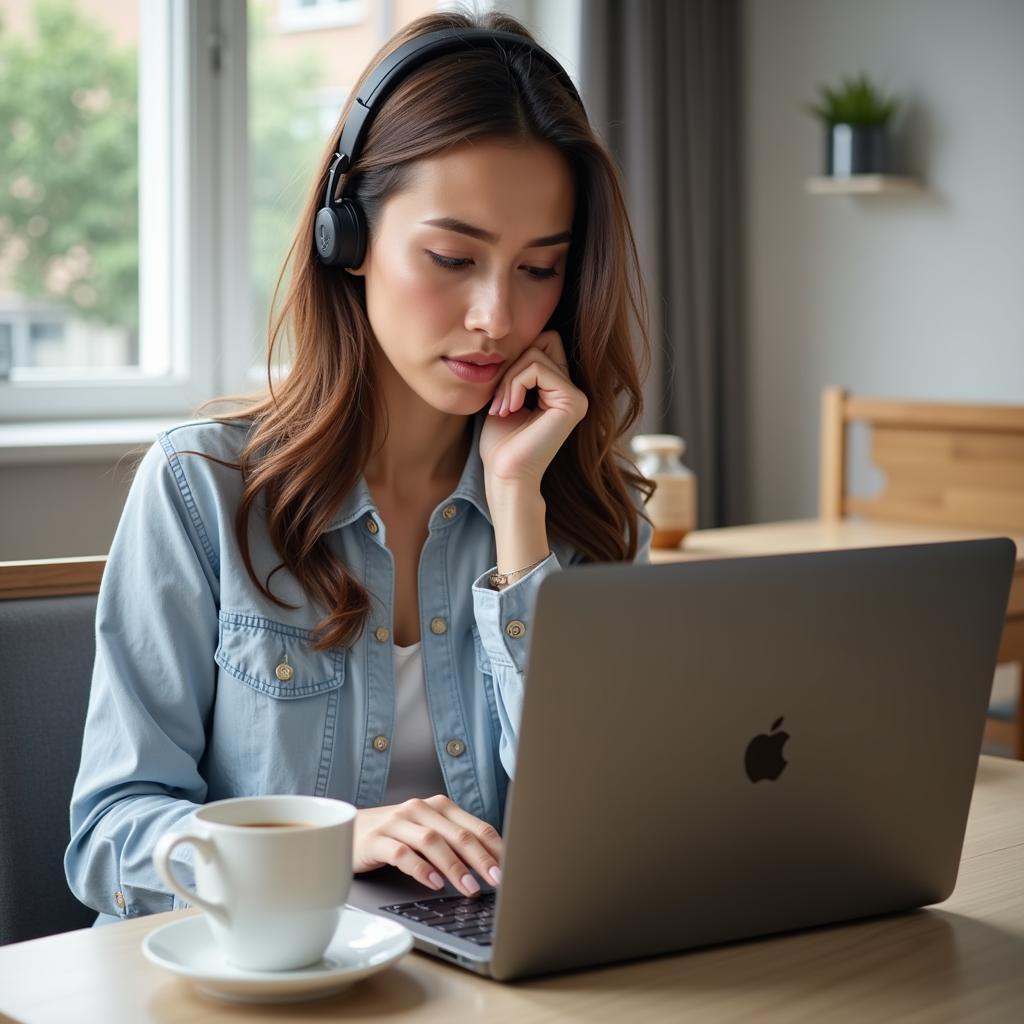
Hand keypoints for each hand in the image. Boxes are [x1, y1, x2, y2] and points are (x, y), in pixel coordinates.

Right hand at [352, 795, 502, 896]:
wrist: (345, 829)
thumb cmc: (394, 835)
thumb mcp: (426, 834)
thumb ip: (453, 845)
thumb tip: (488, 869)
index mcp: (439, 806)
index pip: (475, 826)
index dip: (495, 848)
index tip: (510, 869)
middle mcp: (420, 809)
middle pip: (457, 834)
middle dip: (480, 859)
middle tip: (497, 881)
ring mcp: (396, 822)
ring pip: (432, 842)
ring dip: (454, 866)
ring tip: (468, 888)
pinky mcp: (375, 839)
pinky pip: (401, 853)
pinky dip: (420, 868)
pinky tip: (433, 883)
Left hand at [479, 330, 588, 487]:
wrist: (505, 475)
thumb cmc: (501, 443)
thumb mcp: (507, 395)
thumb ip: (518, 369)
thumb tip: (518, 336)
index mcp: (561, 391)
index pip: (542, 344)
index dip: (516, 361)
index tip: (499, 396)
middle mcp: (575, 392)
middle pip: (545, 341)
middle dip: (515, 364)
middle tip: (500, 399)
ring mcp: (578, 397)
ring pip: (537, 354)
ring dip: (510, 379)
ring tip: (502, 408)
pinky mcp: (574, 403)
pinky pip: (538, 368)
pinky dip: (515, 384)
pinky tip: (509, 409)